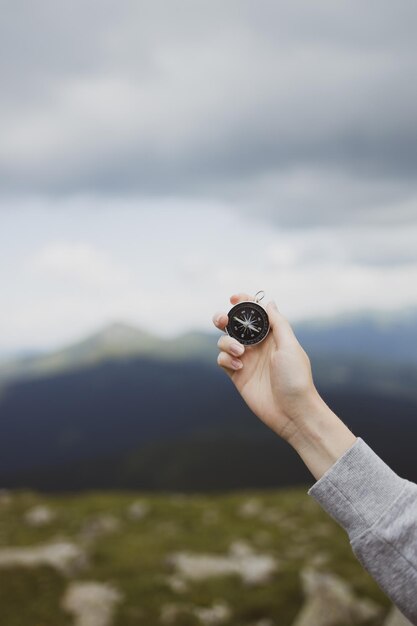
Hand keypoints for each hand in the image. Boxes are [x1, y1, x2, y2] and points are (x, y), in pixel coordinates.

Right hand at [213, 292, 318, 441]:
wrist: (292, 412)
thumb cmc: (296, 378)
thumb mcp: (290, 346)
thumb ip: (277, 323)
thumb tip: (268, 302)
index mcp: (272, 335)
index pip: (255, 313)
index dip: (243, 302)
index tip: (234, 298)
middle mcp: (257, 345)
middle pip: (233, 324)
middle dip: (223, 318)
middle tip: (222, 320)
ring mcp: (246, 360)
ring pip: (224, 341)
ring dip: (227, 342)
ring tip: (240, 353)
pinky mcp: (237, 375)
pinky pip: (222, 360)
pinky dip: (225, 359)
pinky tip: (238, 367)